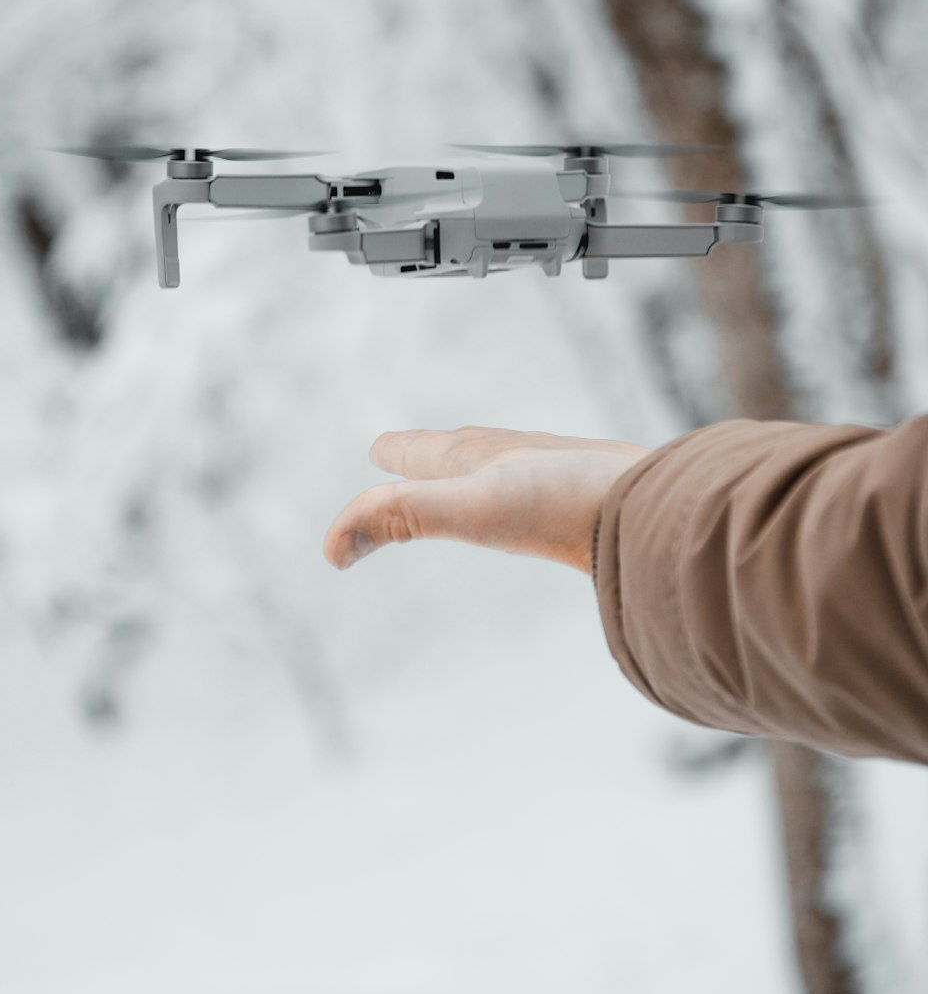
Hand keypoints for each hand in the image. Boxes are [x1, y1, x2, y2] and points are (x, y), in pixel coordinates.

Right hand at [324, 426, 649, 574]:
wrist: (662, 506)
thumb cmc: (573, 501)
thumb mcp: (473, 507)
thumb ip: (403, 518)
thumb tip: (331, 545)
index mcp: (482, 459)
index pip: (425, 454)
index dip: (399, 454)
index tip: (379, 448)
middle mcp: (519, 462)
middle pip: (462, 453)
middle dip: (430, 454)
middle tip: (405, 451)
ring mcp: (560, 480)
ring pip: (509, 469)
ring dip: (480, 469)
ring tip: (472, 471)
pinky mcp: (597, 506)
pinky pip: (551, 498)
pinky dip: (529, 497)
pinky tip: (545, 510)